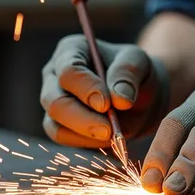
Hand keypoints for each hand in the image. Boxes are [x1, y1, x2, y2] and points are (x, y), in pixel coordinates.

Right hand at [40, 35, 169, 147]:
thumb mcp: (139, 63)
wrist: (140, 97)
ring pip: (55, 125)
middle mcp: (54, 75)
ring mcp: (53, 101)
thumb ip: (128, 74)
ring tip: (114, 135)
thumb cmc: (136, 73)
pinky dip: (86, 143)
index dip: (86, 89)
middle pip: (55, 101)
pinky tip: (108, 139)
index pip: (68, 71)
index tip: (107, 104)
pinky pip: (64, 139)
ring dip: (84, 135)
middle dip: (82, 119)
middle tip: (109, 130)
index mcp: (71, 50)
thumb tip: (119, 100)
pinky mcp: (58, 125)